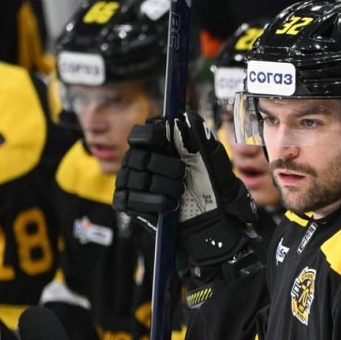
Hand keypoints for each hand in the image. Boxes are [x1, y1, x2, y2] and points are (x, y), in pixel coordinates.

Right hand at [115, 111, 259, 295]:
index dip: (150, 135)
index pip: (140, 134)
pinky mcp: (127, 204)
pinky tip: (169, 205)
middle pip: (137, 156)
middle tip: (181, 175)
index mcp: (157, 149)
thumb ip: (200, 138)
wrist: (210, 224)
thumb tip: (187, 115)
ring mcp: (130, 184)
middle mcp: (139, 164)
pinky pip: (129, 199)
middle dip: (164, 165)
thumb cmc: (212, 191)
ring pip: (135, 177)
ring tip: (179, 193)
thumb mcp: (214, 162)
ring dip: (162, 185)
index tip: (165, 139)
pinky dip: (152, 202)